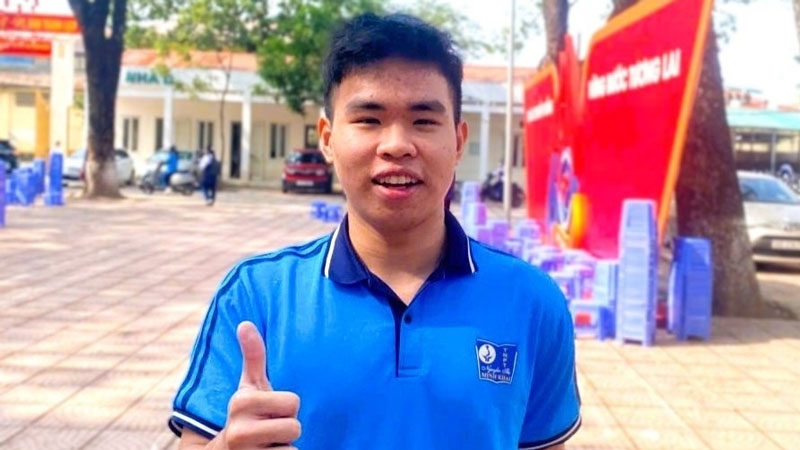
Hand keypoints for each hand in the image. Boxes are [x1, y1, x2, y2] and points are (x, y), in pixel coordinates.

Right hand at [221, 321, 300, 448]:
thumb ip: (253, 356)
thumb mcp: (249, 386)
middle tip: (271, 429)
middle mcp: (239, 430)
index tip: (270, 410)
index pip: (293, 402)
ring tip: (268, 444)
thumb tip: (245, 323)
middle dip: (288, 428)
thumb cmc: (247, 414)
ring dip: (285, 447)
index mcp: (241, 402)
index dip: (287, 407)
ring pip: (292, 448)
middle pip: (295, 426)